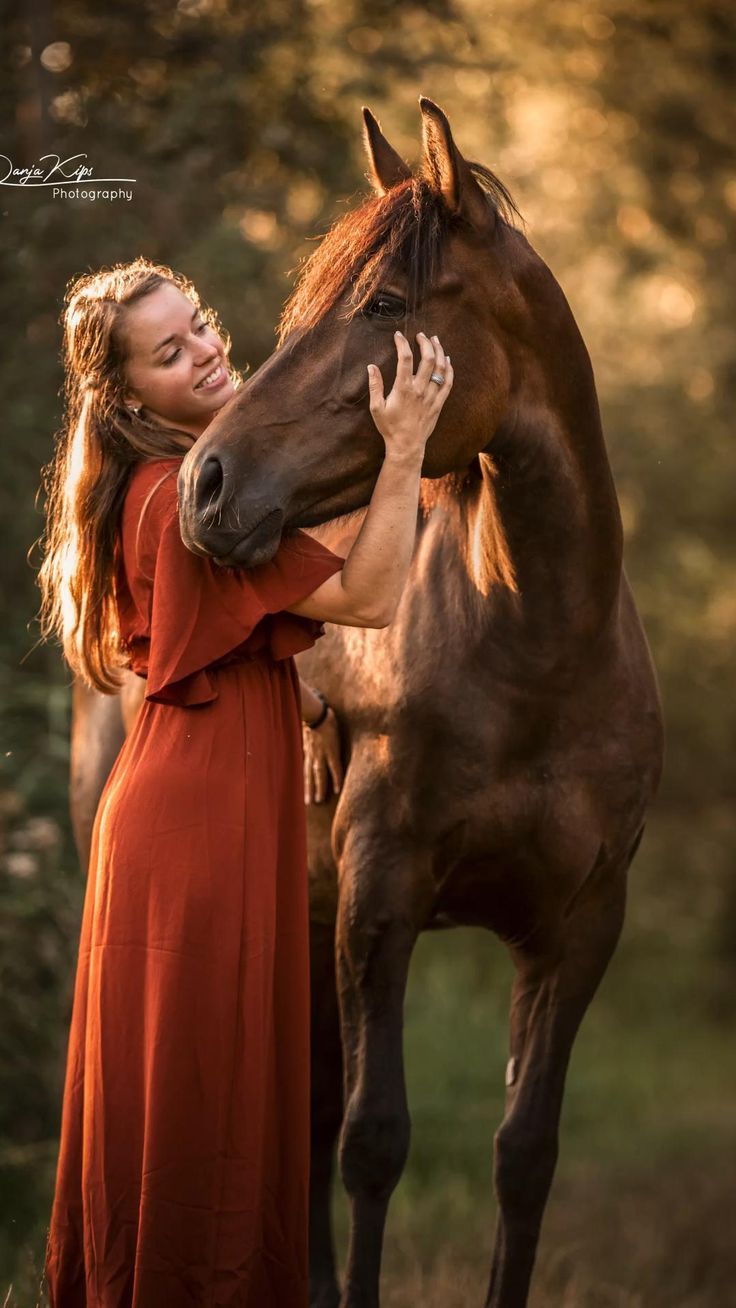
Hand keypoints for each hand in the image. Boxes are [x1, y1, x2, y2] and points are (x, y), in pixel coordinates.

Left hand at [302, 706, 343, 804]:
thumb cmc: (312, 716)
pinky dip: (335, 779)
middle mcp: (312, 754)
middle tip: (309, 802)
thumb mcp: (304, 728)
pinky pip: (334, 769)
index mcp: (306, 748)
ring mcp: (322, 754)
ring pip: (319, 775)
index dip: (305, 778)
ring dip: (318, 788)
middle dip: (309, 788)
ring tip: (318, 800)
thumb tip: (301, 736)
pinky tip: (337, 790)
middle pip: (309, 774)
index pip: (305, 767)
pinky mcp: (332, 752)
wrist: (317, 712)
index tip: (305, 788)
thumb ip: (304, 735)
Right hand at [367, 331, 452, 461]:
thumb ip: (375, 386)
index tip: (398, 335)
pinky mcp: (439, 403)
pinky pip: (448, 383)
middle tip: (421, 335)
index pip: (404, 359)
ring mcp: (431, 396)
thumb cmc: (389, 427)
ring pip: (440, 368)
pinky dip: (449, 369)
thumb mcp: (376, 408)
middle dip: (426, 343)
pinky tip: (447, 360)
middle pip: (428, 359)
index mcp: (403, 389)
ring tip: (435, 340)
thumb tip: (371, 367)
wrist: (407, 446)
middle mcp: (420, 390)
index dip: (402, 343)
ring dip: (439, 351)